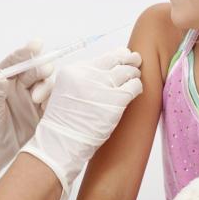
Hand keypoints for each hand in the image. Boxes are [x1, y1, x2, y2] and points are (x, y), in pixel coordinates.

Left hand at [0, 40, 53, 191]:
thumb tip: (2, 78)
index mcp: (1, 81)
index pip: (15, 61)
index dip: (27, 51)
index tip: (37, 44)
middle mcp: (17, 88)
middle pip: (34, 71)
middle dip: (40, 68)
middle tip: (43, 71)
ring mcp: (29, 102)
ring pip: (45, 86)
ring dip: (46, 87)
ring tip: (38, 98)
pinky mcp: (38, 117)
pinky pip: (51, 105)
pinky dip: (53, 103)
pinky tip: (49, 106)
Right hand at [20, 47, 142, 199]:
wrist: (61, 143)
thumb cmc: (65, 123)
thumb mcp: (65, 91)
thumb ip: (83, 78)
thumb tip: (108, 68)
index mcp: (73, 71)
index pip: (102, 57)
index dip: (116, 55)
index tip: (123, 56)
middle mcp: (87, 75)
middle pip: (116, 59)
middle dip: (129, 59)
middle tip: (136, 60)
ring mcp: (101, 87)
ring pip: (127, 71)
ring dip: (134, 73)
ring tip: (135, 77)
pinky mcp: (115, 101)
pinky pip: (134, 86)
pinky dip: (137, 86)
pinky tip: (135, 90)